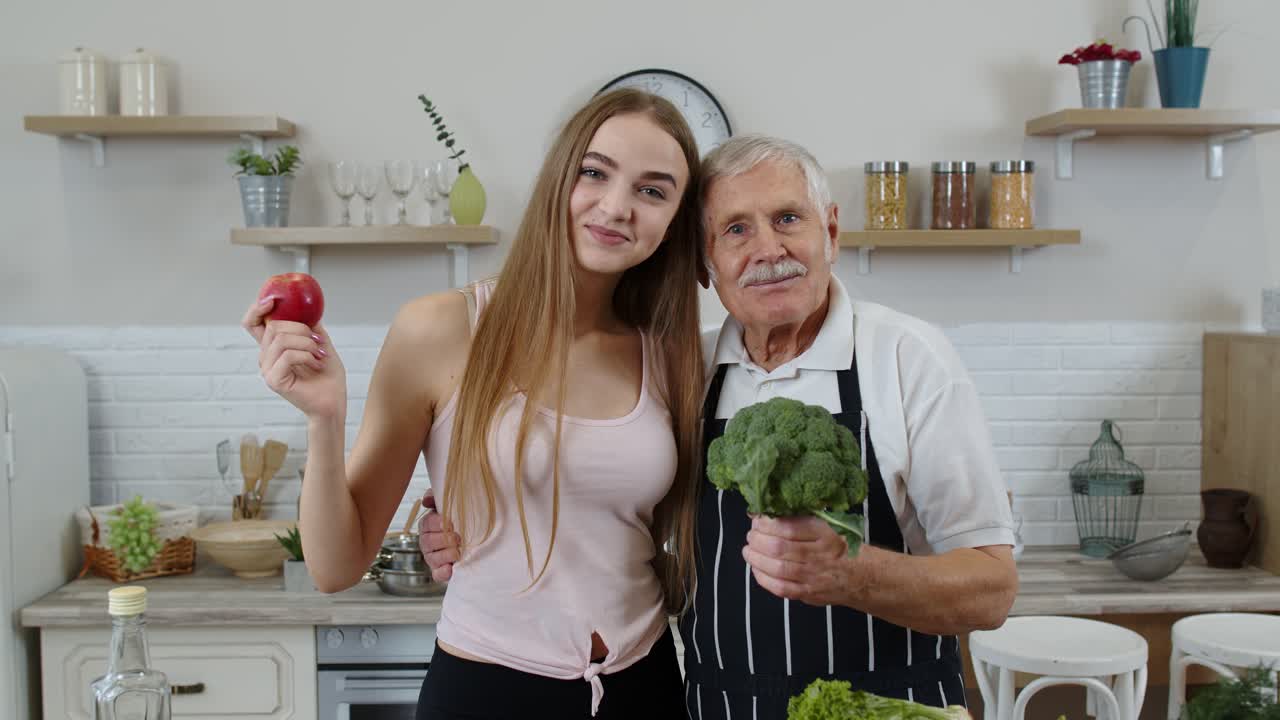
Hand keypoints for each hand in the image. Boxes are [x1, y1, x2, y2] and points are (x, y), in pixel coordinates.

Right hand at [242, 295, 346, 419]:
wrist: (333, 401)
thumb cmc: (327, 376)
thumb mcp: (321, 343)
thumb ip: (311, 327)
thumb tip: (307, 307)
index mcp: (273, 347)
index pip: (252, 323)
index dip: (257, 309)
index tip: (273, 300)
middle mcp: (266, 357)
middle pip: (273, 326)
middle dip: (301, 328)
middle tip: (317, 342)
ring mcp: (267, 369)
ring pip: (282, 339)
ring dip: (307, 343)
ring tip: (318, 354)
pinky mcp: (273, 380)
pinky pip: (288, 355)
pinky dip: (307, 356)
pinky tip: (316, 364)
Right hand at [417, 489, 459, 581]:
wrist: (475, 540)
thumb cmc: (460, 519)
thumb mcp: (450, 505)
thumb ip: (438, 498)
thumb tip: (426, 500)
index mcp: (428, 525)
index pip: (426, 523)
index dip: (436, 523)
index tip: (449, 523)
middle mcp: (427, 542)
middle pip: (428, 541)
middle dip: (443, 539)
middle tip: (457, 538)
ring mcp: (433, 557)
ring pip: (432, 558)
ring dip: (445, 555)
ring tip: (458, 552)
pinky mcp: (440, 571)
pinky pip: (437, 575)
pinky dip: (443, 573)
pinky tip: (450, 569)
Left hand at [743, 515, 868, 606]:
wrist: (862, 576)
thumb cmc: (840, 546)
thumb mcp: (829, 525)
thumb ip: (802, 518)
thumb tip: (770, 510)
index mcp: (824, 533)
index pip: (788, 527)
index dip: (766, 523)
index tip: (757, 519)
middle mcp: (819, 555)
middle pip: (779, 547)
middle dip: (757, 540)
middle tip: (751, 534)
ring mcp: (813, 576)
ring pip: (777, 568)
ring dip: (756, 558)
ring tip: (748, 550)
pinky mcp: (808, 593)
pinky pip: (780, 588)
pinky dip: (763, 578)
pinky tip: (756, 569)